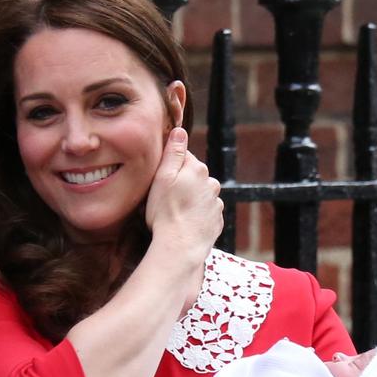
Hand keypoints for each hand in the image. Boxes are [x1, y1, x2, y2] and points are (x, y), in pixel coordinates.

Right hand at [143, 128, 221, 259]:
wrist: (180, 246)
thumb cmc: (165, 212)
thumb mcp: (162, 178)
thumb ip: (173, 153)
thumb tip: (180, 131)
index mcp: (197, 169)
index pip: (183, 158)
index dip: (169, 167)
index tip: (159, 179)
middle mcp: (211, 183)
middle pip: (193, 176)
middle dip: (181, 183)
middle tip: (164, 198)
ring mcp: (216, 203)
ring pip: (200, 194)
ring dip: (190, 199)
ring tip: (174, 213)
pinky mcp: (217, 221)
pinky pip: (205, 212)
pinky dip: (196, 215)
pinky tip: (183, 223)